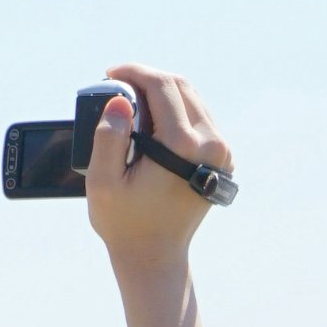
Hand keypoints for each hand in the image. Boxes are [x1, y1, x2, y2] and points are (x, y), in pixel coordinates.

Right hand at [83, 62, 231, 270]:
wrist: (155, 255)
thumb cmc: (124, 222)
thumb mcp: (103, 182)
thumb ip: (108, 137)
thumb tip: (120, 99)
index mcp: (184, 147)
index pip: (162, 86)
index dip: (133, 72)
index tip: (110, 73)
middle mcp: (212, 145)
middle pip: (181, 86)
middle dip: (147, 77)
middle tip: (118, 85)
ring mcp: (222, 152)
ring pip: (193, 98)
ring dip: (162, 91)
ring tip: (131, 100)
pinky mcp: (223, 158)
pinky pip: (200, 117)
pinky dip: (175, 109)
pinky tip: (151, 117)